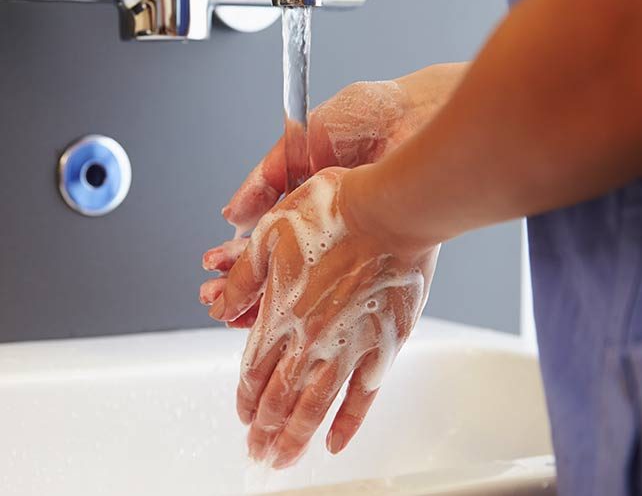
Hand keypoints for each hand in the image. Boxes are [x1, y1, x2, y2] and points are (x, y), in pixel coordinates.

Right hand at [200, 65, 461, 317]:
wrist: (417, 114)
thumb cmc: (369, 114)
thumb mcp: (302, 140)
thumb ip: (267, 177)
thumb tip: (233, 215)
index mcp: (310, 193)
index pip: (266, 234)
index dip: (239, 253)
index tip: (216, 268)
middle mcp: (330, 219)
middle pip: (282, 260)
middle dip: (246, 282)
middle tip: (217, 299)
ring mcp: (354, 236)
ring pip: (306, 277)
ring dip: (270, 297)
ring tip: (236, 312)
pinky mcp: (380, 246)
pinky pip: (344, 282)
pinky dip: (314, 299)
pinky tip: (282, 310)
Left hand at [208, 167, 438, 467]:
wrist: (389, 211)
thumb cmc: (334, 212)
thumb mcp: (270, 233)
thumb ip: (244, 276)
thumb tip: (221, 306)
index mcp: (280, 312)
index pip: (254, 370)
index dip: (245, 397)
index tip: (242, 415)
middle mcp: (311, 338)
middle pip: (280, 397)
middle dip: (264, 430)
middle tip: (258, 453)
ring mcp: (349, 346)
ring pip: (314, 407)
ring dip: (296, 438)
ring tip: (283, 461)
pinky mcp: (384, 346)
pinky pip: (362, 396)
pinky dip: (348, 423)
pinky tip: (336, 442)